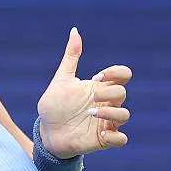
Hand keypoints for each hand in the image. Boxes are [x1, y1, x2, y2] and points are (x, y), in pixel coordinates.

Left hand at [36, 27, 132, 157]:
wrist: (46, 132)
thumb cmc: (55, 106)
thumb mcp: (61, 80)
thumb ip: (70, 57)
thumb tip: (75, 30)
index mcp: (99, 87)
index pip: (123, 75)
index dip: (116, 73)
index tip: (98, 77)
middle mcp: (106, 103)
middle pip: (122, 92)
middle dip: (109, 93)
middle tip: (91, 98)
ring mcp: (106, 121)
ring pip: (125, 115)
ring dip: (112, 113)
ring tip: (91, 113)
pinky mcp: (103, 139)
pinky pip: (121, 139)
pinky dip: (115, 136)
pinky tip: (100, 133)